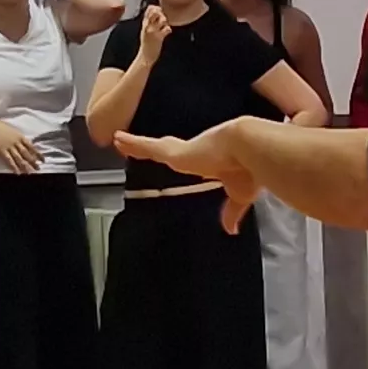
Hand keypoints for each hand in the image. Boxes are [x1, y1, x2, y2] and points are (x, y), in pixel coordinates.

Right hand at [0, 116, 46, 172]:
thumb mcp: (12, 131)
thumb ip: (19, 138)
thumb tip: (26, 144)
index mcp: (20, 136)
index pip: (31, 147)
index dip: (38, 154)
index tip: (43, 160)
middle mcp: (16, 142)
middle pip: (27, 154)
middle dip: (33, 162)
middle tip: (38, 169)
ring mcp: (9, 147)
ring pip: (19, 158)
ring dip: (25, 166)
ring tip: (29, 173)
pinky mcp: (2, 151)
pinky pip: (9, 160)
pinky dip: (14, 167)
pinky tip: (17, 173)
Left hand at [115, 124, 257, 228]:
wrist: (249, 149)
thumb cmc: (249, 168)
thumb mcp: (240, 195)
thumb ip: (232, 211)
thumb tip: (231, 229)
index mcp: (210, 160)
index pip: (190, 156)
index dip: (181, 155)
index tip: (174, 156)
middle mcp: (194, 152)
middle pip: (167, 148)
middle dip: (153, 147)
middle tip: (136, 146)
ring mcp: (181, 151)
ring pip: (152, 146)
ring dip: (136, 144)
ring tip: (120, 139)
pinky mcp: (172, 151)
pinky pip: (145, 146)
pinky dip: (132, 143)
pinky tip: (117, 138)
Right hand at [139, 2, 170, 53]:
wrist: (145, 56)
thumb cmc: (147, 43)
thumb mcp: (145, 30)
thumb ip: (149, 21)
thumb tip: (156, 13)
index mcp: (145, 23)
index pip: (149, 9)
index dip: (156, 8)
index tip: (159, 12)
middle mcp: (148, 26)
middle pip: (155, 12)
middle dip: (161, 13)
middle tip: (163, 20)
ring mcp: (153, 31)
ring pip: (162, 19)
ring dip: (166, 22)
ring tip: (164, 26)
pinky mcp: (158, 38)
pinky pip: (167, 29)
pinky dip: (169, 29)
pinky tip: (167, 33)